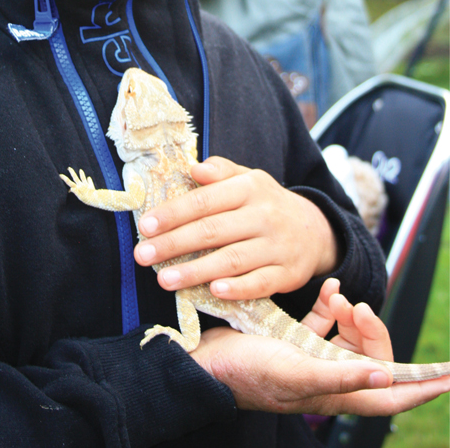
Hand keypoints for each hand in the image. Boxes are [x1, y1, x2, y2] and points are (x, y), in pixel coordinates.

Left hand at [134, 157, 338, 299]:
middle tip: (142, 255)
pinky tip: (213, 291)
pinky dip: (238, 288)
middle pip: (213, 231)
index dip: (174, 213)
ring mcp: (277, 246)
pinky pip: (260, 282)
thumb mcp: (247, 178)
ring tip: (165, 280)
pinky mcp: (288, 273)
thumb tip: (192, 168)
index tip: (146, 225)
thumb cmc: (266, 203)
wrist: (315, 230)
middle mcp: (264, 215)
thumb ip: (220, 171)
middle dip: (174, 244)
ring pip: (232, 260)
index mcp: (249, 188)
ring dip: (196, 271)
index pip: (205, 200)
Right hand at [189, 280, 449, 414]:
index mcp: (337, 393)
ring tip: (339, 296)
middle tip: (357, 307)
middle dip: (373, 332)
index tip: (449, 374)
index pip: (392, 395)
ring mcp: (311, 359)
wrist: (208, 361)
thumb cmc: (251, 372)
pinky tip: (328, 289)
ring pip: (348, 340)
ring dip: (350, 316)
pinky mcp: (292, 342)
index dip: (423, 386)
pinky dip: (328, 307)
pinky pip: (322, 324)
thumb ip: (344, 376)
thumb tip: (388, 378)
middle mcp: (330, 379)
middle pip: (372, 359)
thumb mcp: (299, 373)